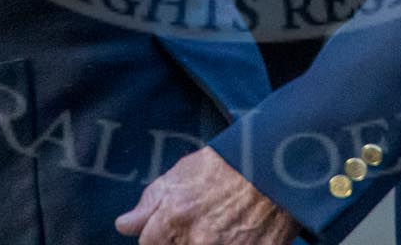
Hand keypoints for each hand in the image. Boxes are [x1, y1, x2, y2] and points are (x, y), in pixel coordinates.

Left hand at [115, 147, 299, 243]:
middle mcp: (196, 241)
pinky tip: (234, 236)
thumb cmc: (226, 166)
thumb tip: (123, 225)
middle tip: (202, 222)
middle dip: (182, 241)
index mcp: (173, 220)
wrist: (276, 164)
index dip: (157, 238)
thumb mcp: (180, 174)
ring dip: (208, 243)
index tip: (170, 230)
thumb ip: (149, 203)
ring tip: (219, 226)